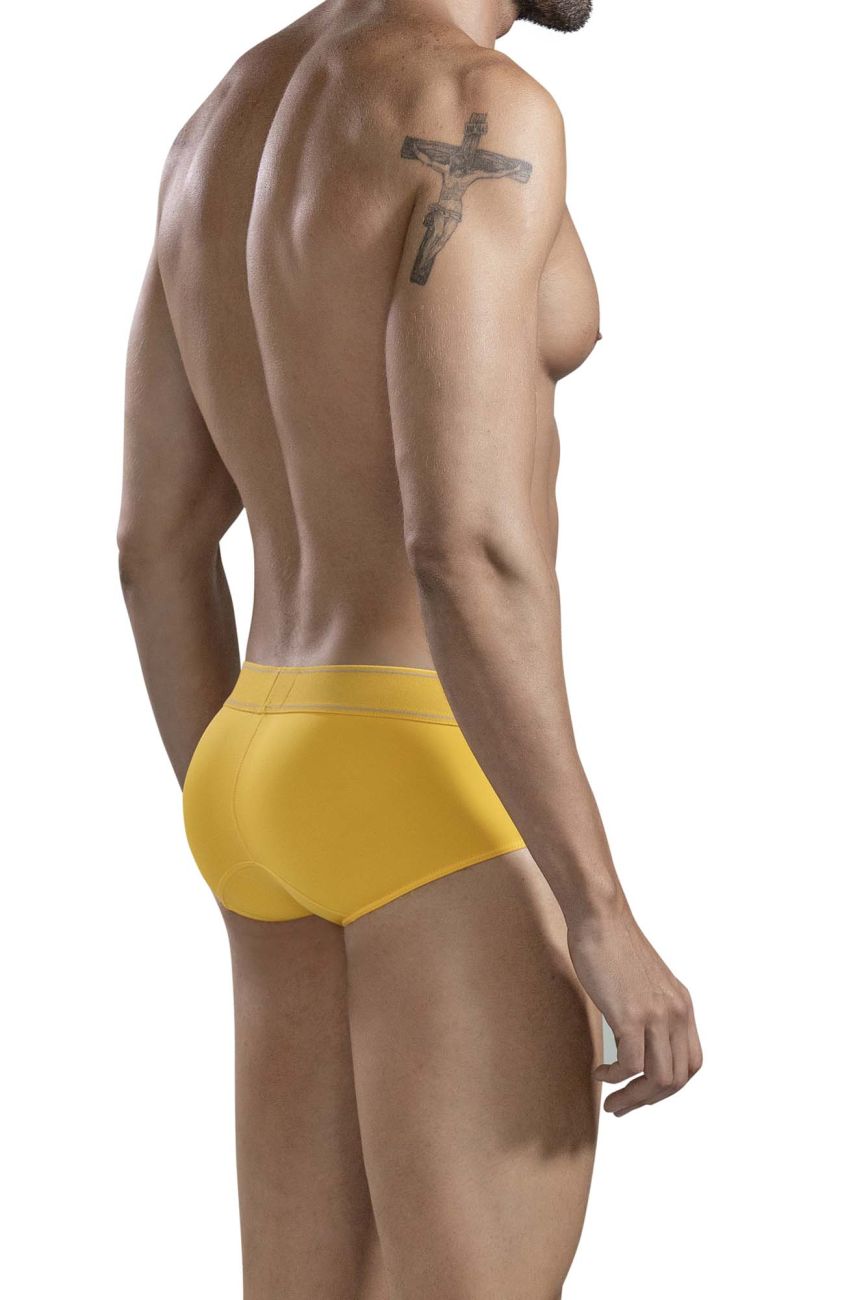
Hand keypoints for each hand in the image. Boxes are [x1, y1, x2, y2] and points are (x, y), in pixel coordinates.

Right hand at [567, 900, 702, 1116]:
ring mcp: (656, 1015)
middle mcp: (676, 1012)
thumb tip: (638, 1038)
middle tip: (621, 1107)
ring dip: (633, 1098)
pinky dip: (614, 1077)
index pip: (692, 1064)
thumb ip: (651, 1009)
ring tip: (611, 1101)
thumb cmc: (613, 946)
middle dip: (649, 1101)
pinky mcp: (631, 1015)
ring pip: (659, 1079)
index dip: (670, 1087)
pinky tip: (600, 1072)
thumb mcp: (645, 983)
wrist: (601, 919)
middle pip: (677, 1079)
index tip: (643, 1092)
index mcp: (682, 1005)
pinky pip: (631, 1065)